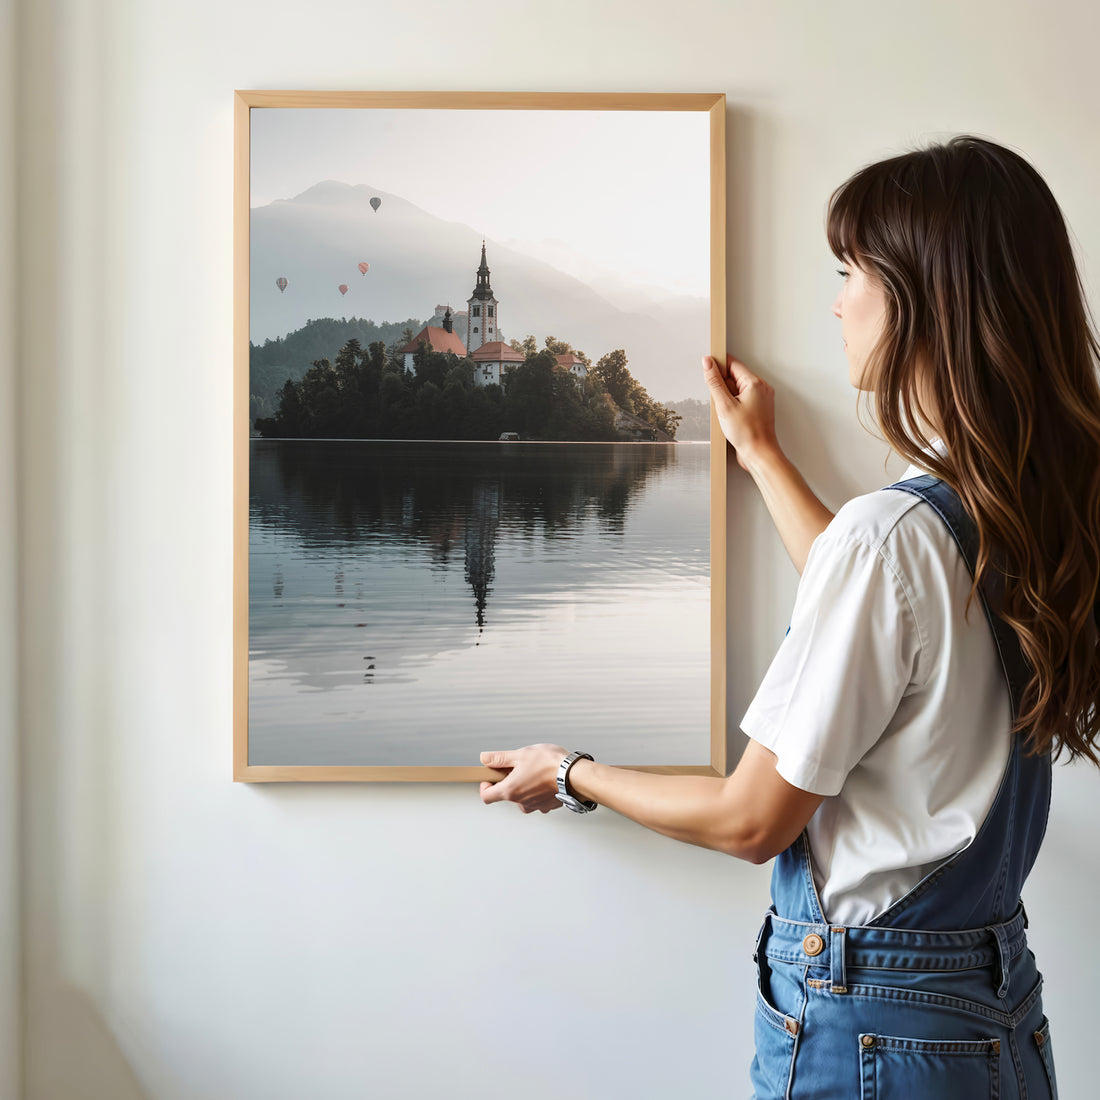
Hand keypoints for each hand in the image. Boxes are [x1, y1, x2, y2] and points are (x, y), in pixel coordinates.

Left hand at [479, 744, 567, 813]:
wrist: (575, 775)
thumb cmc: (550, 764)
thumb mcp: (520, 755)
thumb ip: (499, 758)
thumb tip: (485, 758)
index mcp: (510, 790)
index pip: (486, 796)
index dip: (485, 786)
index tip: (490, 777)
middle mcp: (521, 802)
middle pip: (506, 795)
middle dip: (509, 781)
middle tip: (518, 767)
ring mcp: (535, 806)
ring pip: (522, 797)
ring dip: (524, 786)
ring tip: (535, 771)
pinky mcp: (547, 806)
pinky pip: (537, 798)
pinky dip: (538, 790)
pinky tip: (545, 778)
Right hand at [702, 354, 779, 471]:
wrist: (759, 454)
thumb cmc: (747, 433)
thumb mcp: (724, 405)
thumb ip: (714, 382)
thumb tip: (708, 363)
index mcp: (755, 383)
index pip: (733, 363)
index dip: (718, 366)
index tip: (707, 370)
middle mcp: (761, 388)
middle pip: (735, 376)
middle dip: (722, 386)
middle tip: (720, 402)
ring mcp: (761, 398)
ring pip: (737, 389)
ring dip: (727, 398)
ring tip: (727, 413)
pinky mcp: (758, 408)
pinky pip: (741, 399)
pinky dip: (732, 405)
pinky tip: (730, 417)